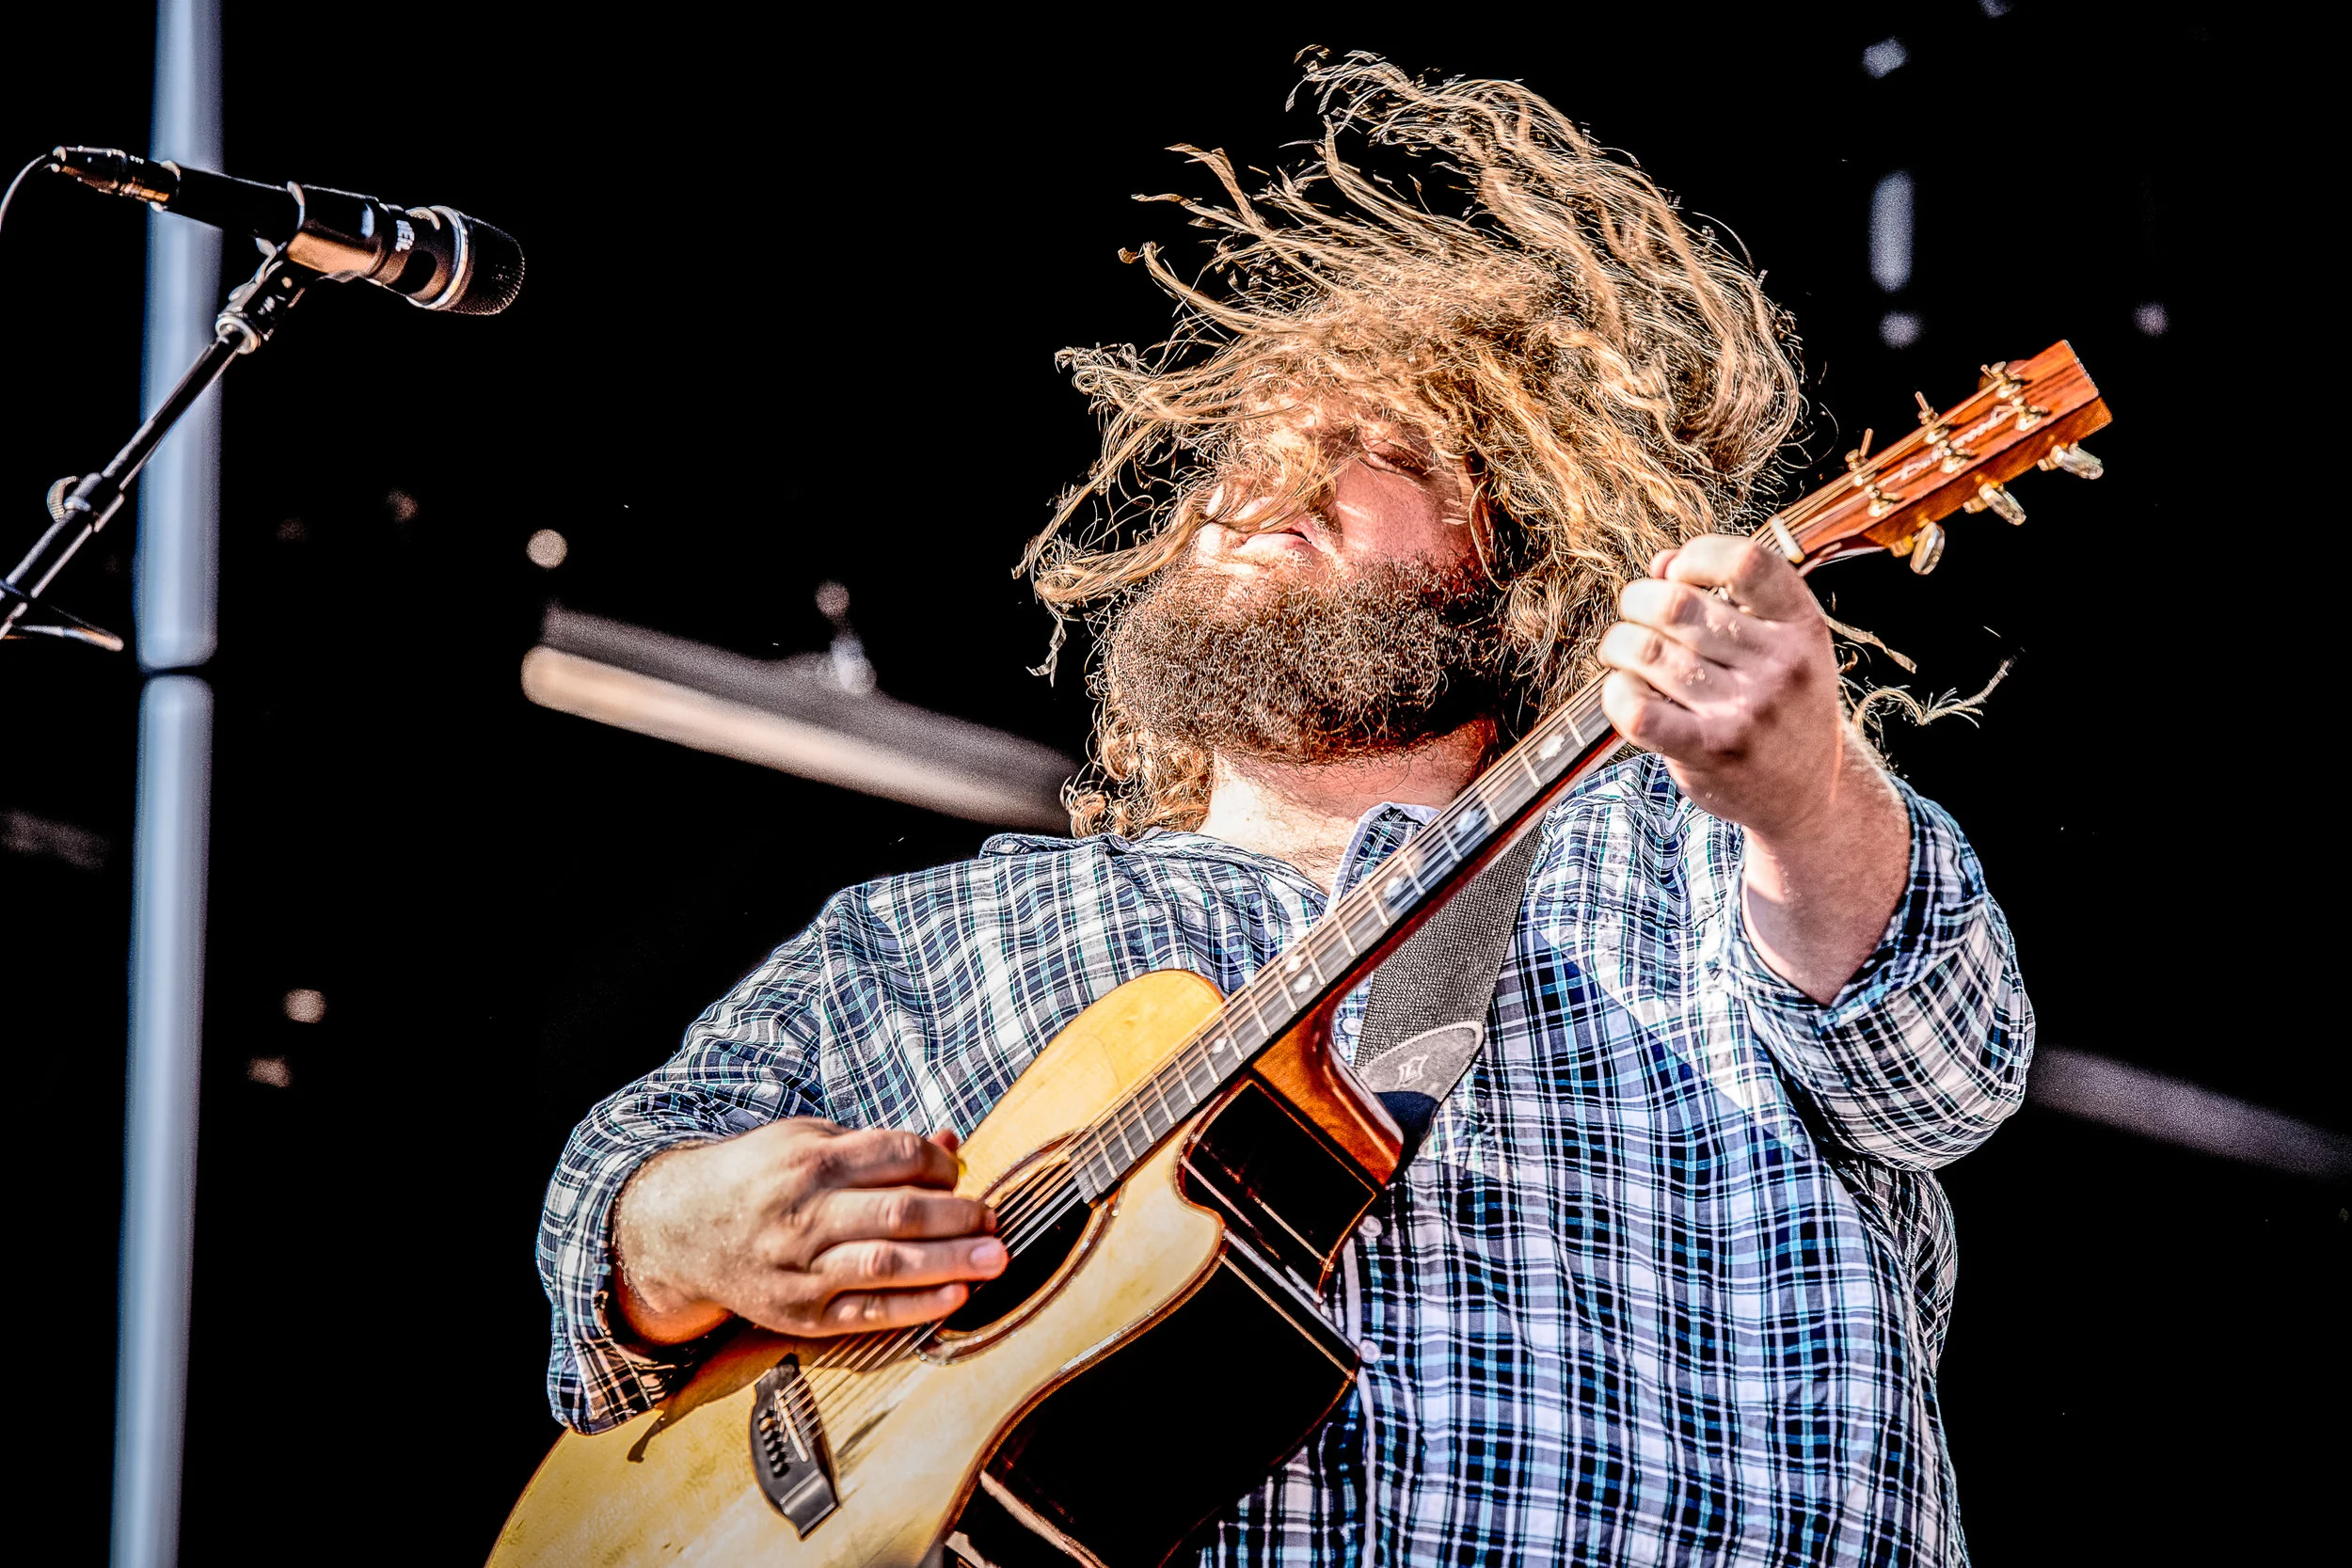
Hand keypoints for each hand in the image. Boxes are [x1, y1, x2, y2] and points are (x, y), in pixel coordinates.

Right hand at [611, 1118, 1004, 1344]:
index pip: (898, 1157)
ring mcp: (803, 1267)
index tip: (958, 1175)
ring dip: (950, 1263)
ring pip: (887, 1265)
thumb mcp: (809, 1140)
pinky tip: (955, 1296)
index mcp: (814, 1160)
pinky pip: (867, 1312)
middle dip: (959, 1217)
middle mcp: (808, 1214)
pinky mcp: (801, 1313)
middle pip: (900, 1213)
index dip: (941, 1166)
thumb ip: (879, 1145)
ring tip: (996, 1259)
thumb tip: (950, 1142)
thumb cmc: (760, 1176)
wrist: (683, 1229)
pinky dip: (915, 1307)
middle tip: (996, 1221)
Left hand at [1598, 534, 1906, 1001]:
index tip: (1677, 575)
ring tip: (1622, 654)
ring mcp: (1748, 711)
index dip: (1696, 556)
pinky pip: (1637, 708)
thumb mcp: (1777, 647)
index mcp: (1802, 626)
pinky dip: (1615, 692)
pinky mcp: (1711, 751)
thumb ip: (1725, 599)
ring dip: (1618, 645)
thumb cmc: (1779, 709)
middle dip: (1637, 602)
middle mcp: (1781, 665)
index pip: (1745, 562)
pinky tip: (1622, 690)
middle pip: (1676, 604)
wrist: (1808, 796)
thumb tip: (1660, 564)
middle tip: (1632, 617)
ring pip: (1647, 650)